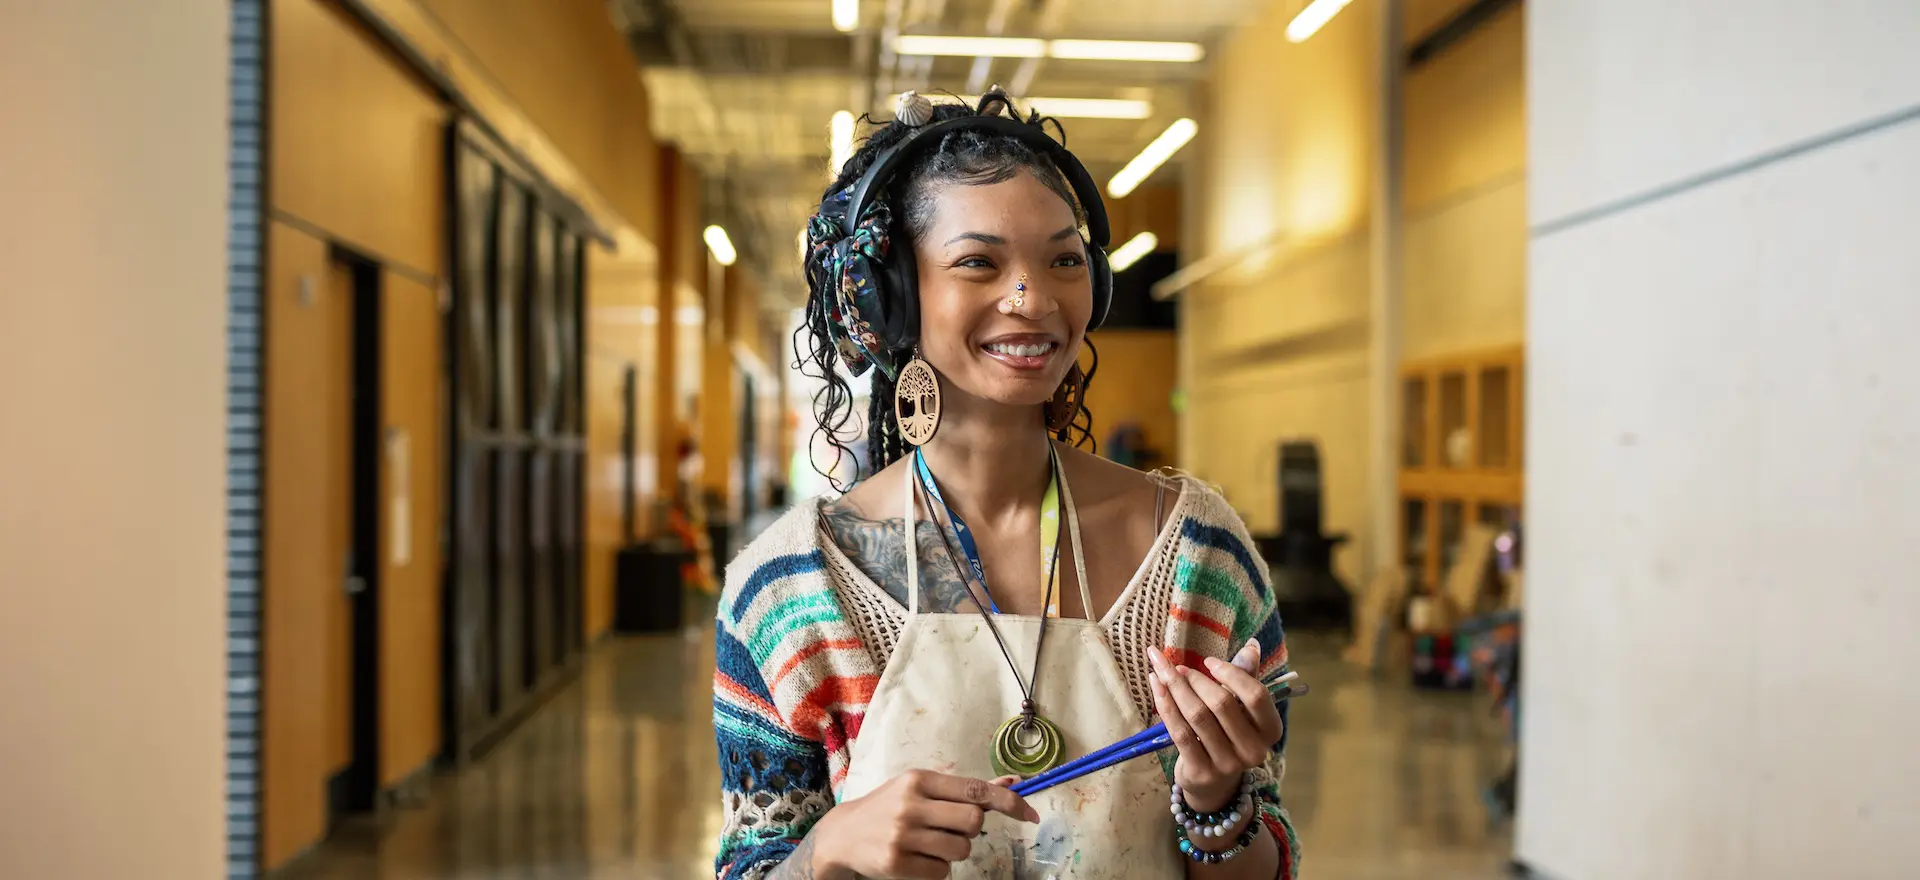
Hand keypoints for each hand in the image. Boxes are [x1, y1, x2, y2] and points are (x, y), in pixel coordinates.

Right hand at [810, 770, 1036, 878]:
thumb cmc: (891, 807)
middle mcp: (911, 804)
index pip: (975, 790)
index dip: (1008, 802)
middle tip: (950, 828)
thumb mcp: (922, 789)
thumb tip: (1012, 783)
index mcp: (920, 780)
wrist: (844, 835)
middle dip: (971, 829)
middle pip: (973, 821)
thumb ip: (964, 789)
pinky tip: (918, 859)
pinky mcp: (896, 863)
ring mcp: (903, 835)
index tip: (1030, 814)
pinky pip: (942, 872)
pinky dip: (938, 869)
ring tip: (930, 844)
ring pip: (960, 849)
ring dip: (954, 851)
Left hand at [1148, 639, 1283, 813]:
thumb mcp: (1242, 711)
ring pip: (1197, 716)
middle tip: (1175, 666)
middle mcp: (1253, 750)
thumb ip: (1246, 679)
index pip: (1256, 696)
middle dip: (1195, 678)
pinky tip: (1156, 686)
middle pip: (1222, 703)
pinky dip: (1165, 704)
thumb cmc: (1229, 737)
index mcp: (1270, 731)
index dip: (1231, 674)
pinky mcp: (1200, 772)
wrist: (1214, 786)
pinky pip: (1179, 732)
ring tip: (1161, 670)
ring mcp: (1227, 764)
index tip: (1208, 661)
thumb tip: (1251, 646)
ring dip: (1176, 687)